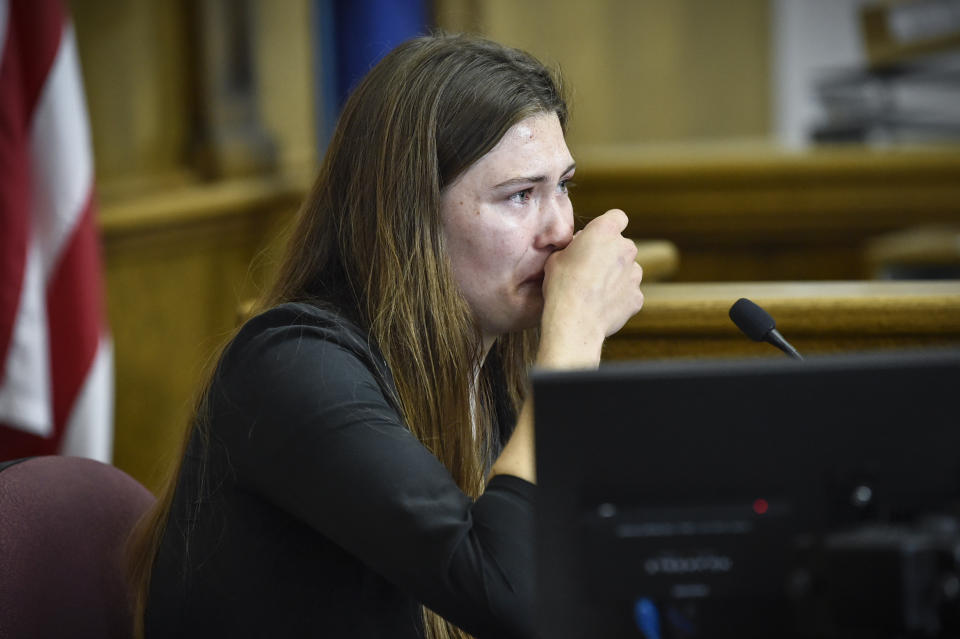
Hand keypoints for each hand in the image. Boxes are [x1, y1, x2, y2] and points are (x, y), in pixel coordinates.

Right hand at [537, 209, 643, 367]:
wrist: (574, 319)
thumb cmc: (561, 285)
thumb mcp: (556, 257)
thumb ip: (573, 248)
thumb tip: (576, 251)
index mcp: (605, 230)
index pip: (617, 217)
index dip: (607, 226)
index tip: (596, 238)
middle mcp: (625, 248)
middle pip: (622, 245)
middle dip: (610, 254)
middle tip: (589, 268)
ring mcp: (635, 273)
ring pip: (628, 269)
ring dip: (616, 276)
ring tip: (595, 290)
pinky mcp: (637, 296)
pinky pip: (629, 292)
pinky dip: (619, 297)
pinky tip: (601, 305)